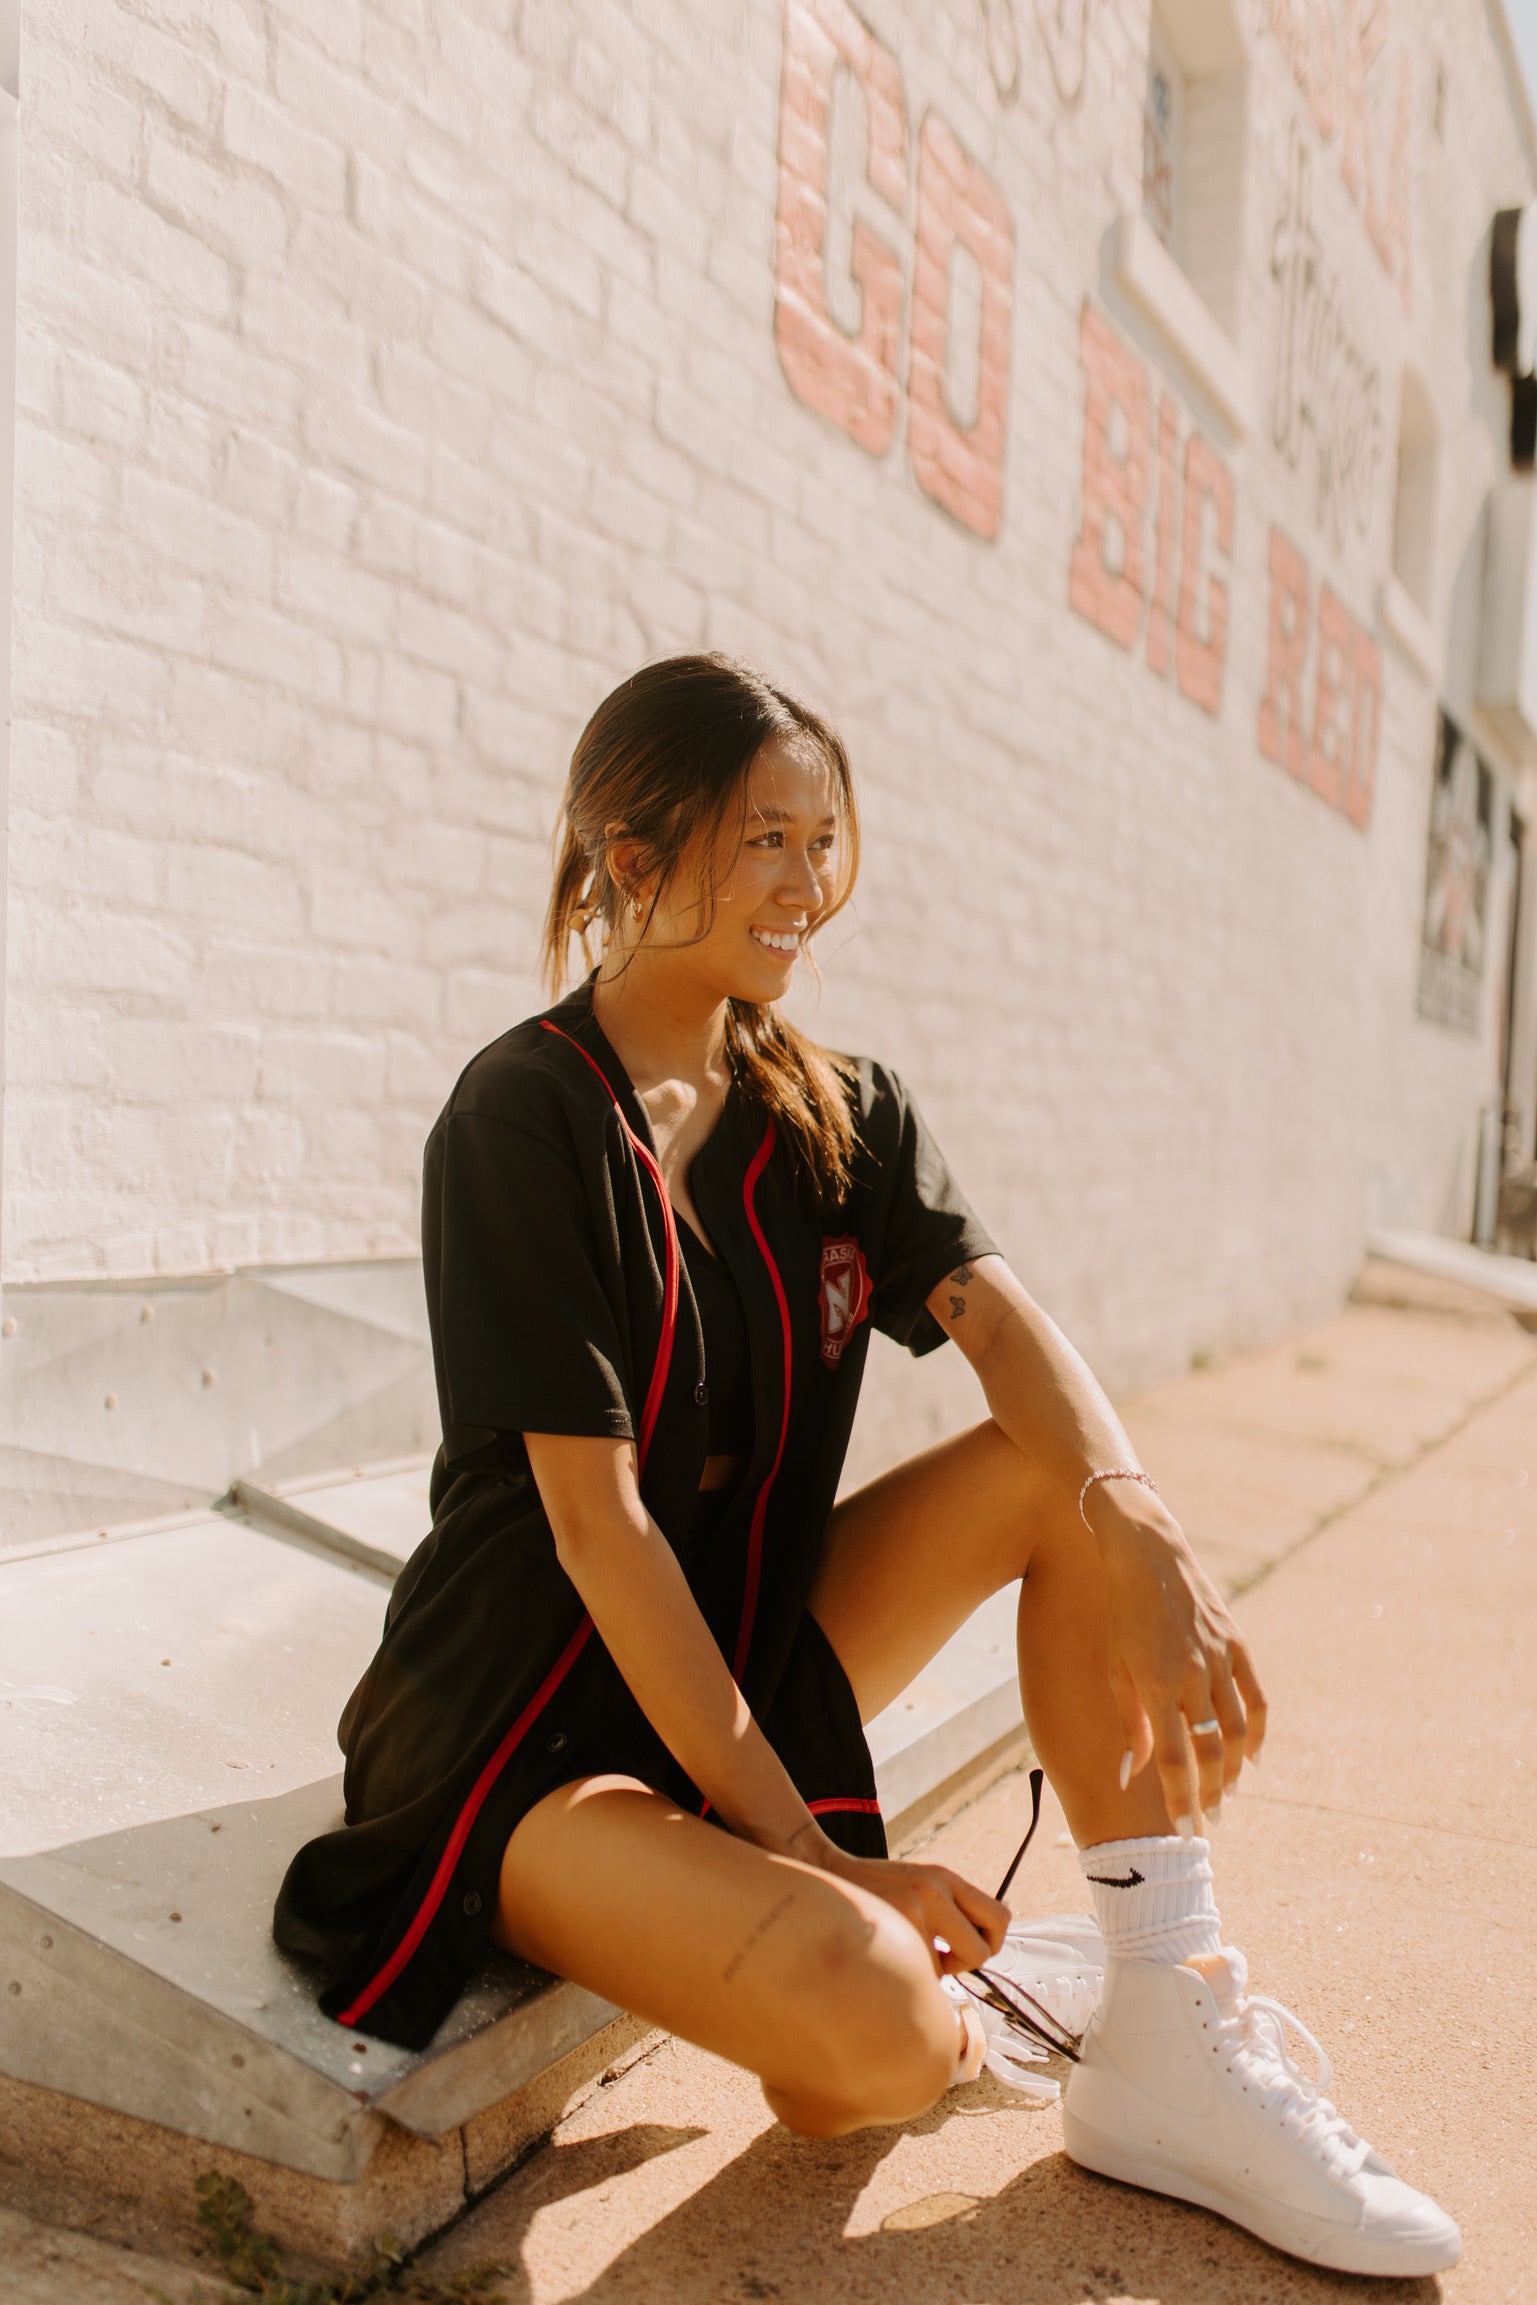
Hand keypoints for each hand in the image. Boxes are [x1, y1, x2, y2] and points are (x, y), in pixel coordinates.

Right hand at [813, 1843, 1008, 1974]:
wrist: (826, 1875)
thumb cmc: (877, 1889)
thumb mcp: (920, 1884)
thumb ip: (950, 1908)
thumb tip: (981, 1949)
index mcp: (945, 1878)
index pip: (1000, 1916)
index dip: (992, 1940)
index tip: (971, 1945)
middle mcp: (933, 1891)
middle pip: (983, 1951)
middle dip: (968, 1963)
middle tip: (947, 1958)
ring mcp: (910, 1914)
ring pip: (947, 1970)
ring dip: (932, 1969)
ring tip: (907, 1948)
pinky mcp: (890, 1933)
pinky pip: (918, 1972)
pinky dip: (909, 1970)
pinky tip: (890, 1951)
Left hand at [1088, 1488, 1266, 1828]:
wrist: (1148, 1555)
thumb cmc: (1121, 1615)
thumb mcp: (1114, 1668)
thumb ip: (1129, 1724)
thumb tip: (1129, 1776)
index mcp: (1156, 1684)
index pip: (1174, 1760)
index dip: (1181, 1800)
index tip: (1182, 1830)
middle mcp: (1193, 1675)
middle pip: (1209, 1753)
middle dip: (1209, 1795)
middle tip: (1207, 1822)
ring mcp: (1220, 1659)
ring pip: (1236, 1732)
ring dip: (1232, 1770)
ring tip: (1224, 1794)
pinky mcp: (1238, 1644)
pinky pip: (1256, 1699)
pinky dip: (1258, 1733)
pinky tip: (1250, 1757)